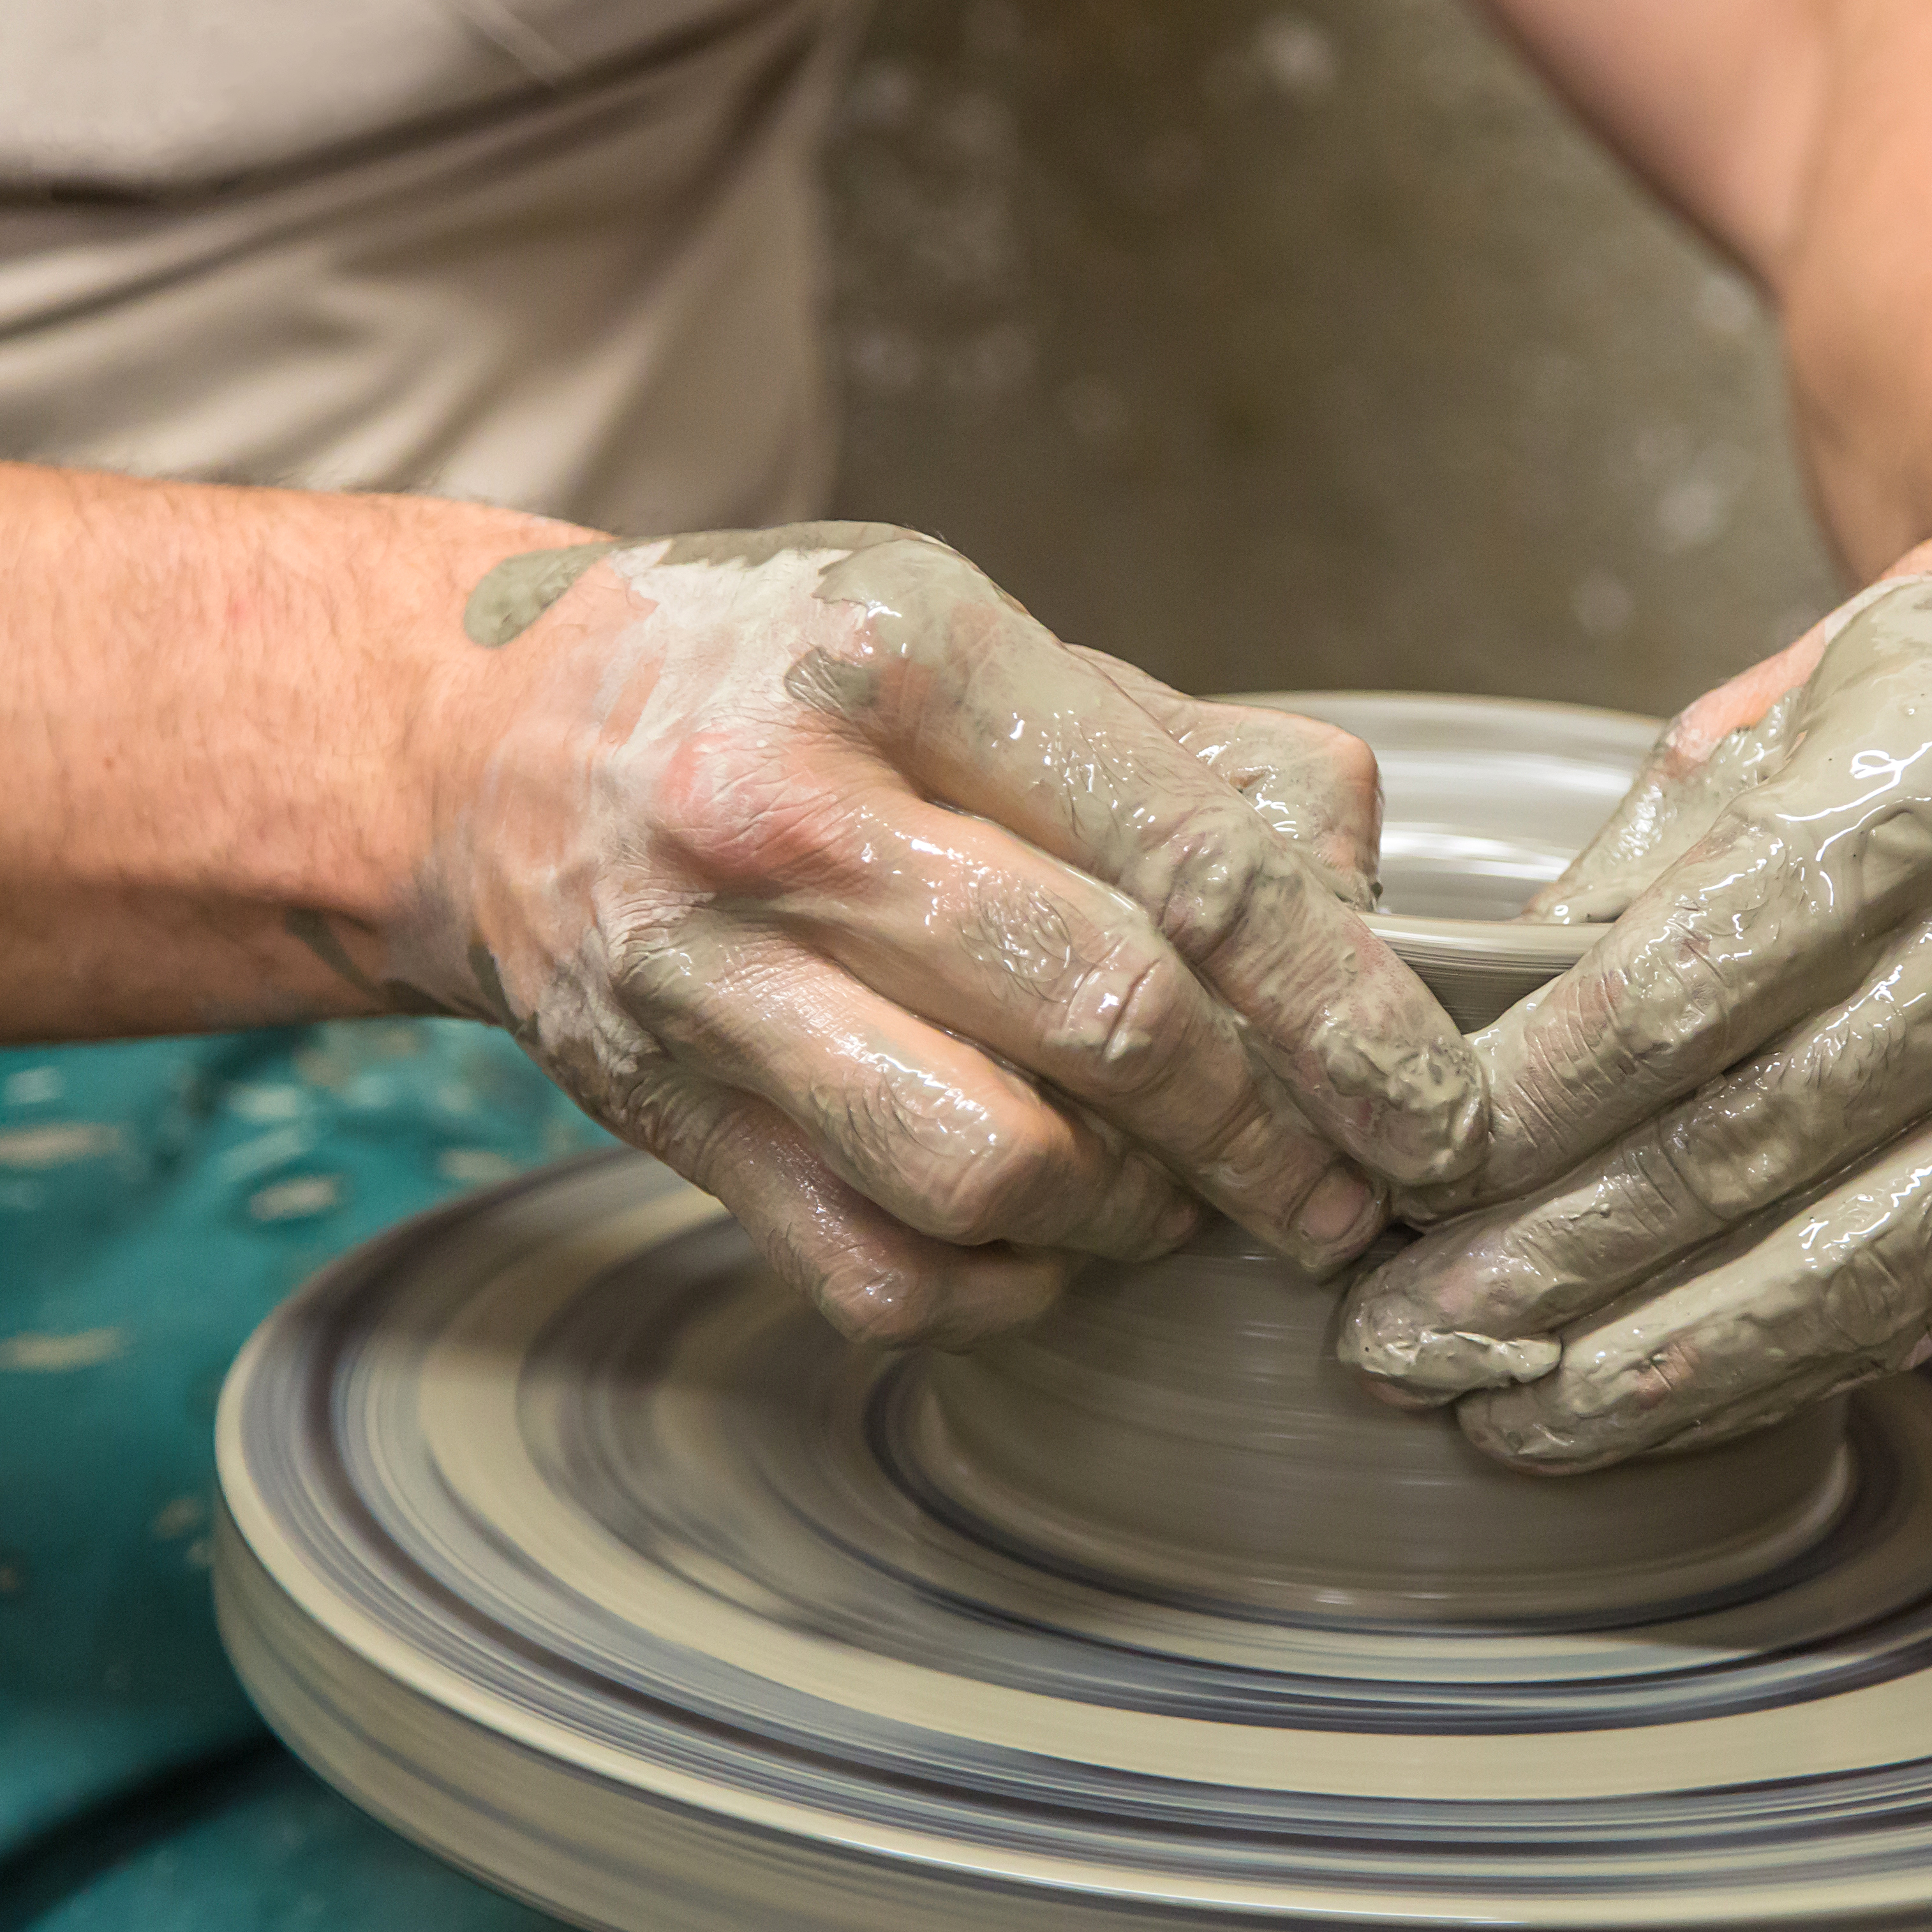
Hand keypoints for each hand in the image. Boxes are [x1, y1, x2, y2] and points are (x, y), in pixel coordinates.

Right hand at [391, 524, 1484, 1347]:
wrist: (493, 740)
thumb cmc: (792, 684)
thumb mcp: (984, 641)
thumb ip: (1188, 759)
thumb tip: (1364, 903)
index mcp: (910, 651)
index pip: (1194, 866)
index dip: (1349, 1014)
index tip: (1438, 1108)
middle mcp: (791, 807)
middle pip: (1111, 1024)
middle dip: (1277, 1143)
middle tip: (1352, 1196)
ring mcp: (708, 974)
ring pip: (996, 1168)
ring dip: (1141, 1218)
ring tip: (1193, 1203)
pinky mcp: (657, 1113)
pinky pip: (877, 1271)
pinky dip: (1005, 1290)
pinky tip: (1055, 1243)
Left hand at [1337, 508, 1931, 1470]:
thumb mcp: (1792, 705)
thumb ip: (1646, 865)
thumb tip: (1484, 1017)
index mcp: (1929, 797)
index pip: (1690, 987)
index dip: (1537, 1099)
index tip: (1407, 1168)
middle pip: (1752, 1147)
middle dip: (1554, 1261)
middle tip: (1394, 1334)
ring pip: (1849, 1266)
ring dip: (1656, 1365)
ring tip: (1498, 1419)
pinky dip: (1778, 1371)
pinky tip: (1651, 1411)